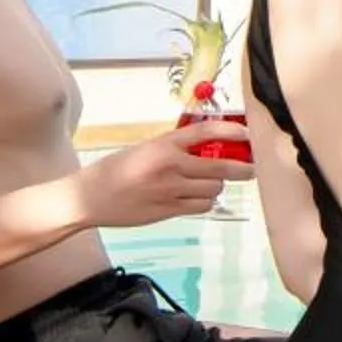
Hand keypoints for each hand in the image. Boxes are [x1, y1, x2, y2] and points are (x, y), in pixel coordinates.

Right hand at [78, 124, 253, 228]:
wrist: (90, 197)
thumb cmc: (116, 169)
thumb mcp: (145, 149)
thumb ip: (174, 149)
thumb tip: (208, 150)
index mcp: (164, 144)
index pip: (206, 131)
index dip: (232, 131)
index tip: (248, 134)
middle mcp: (170, 165)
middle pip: (220, 167)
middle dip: (241, 169)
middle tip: (251, 168)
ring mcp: (170, 190)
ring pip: (213, 188)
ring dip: (217, 186)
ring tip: (210, 184)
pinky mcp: (168, 210)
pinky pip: (201, 206)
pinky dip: (205, 202)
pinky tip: (198, 198)